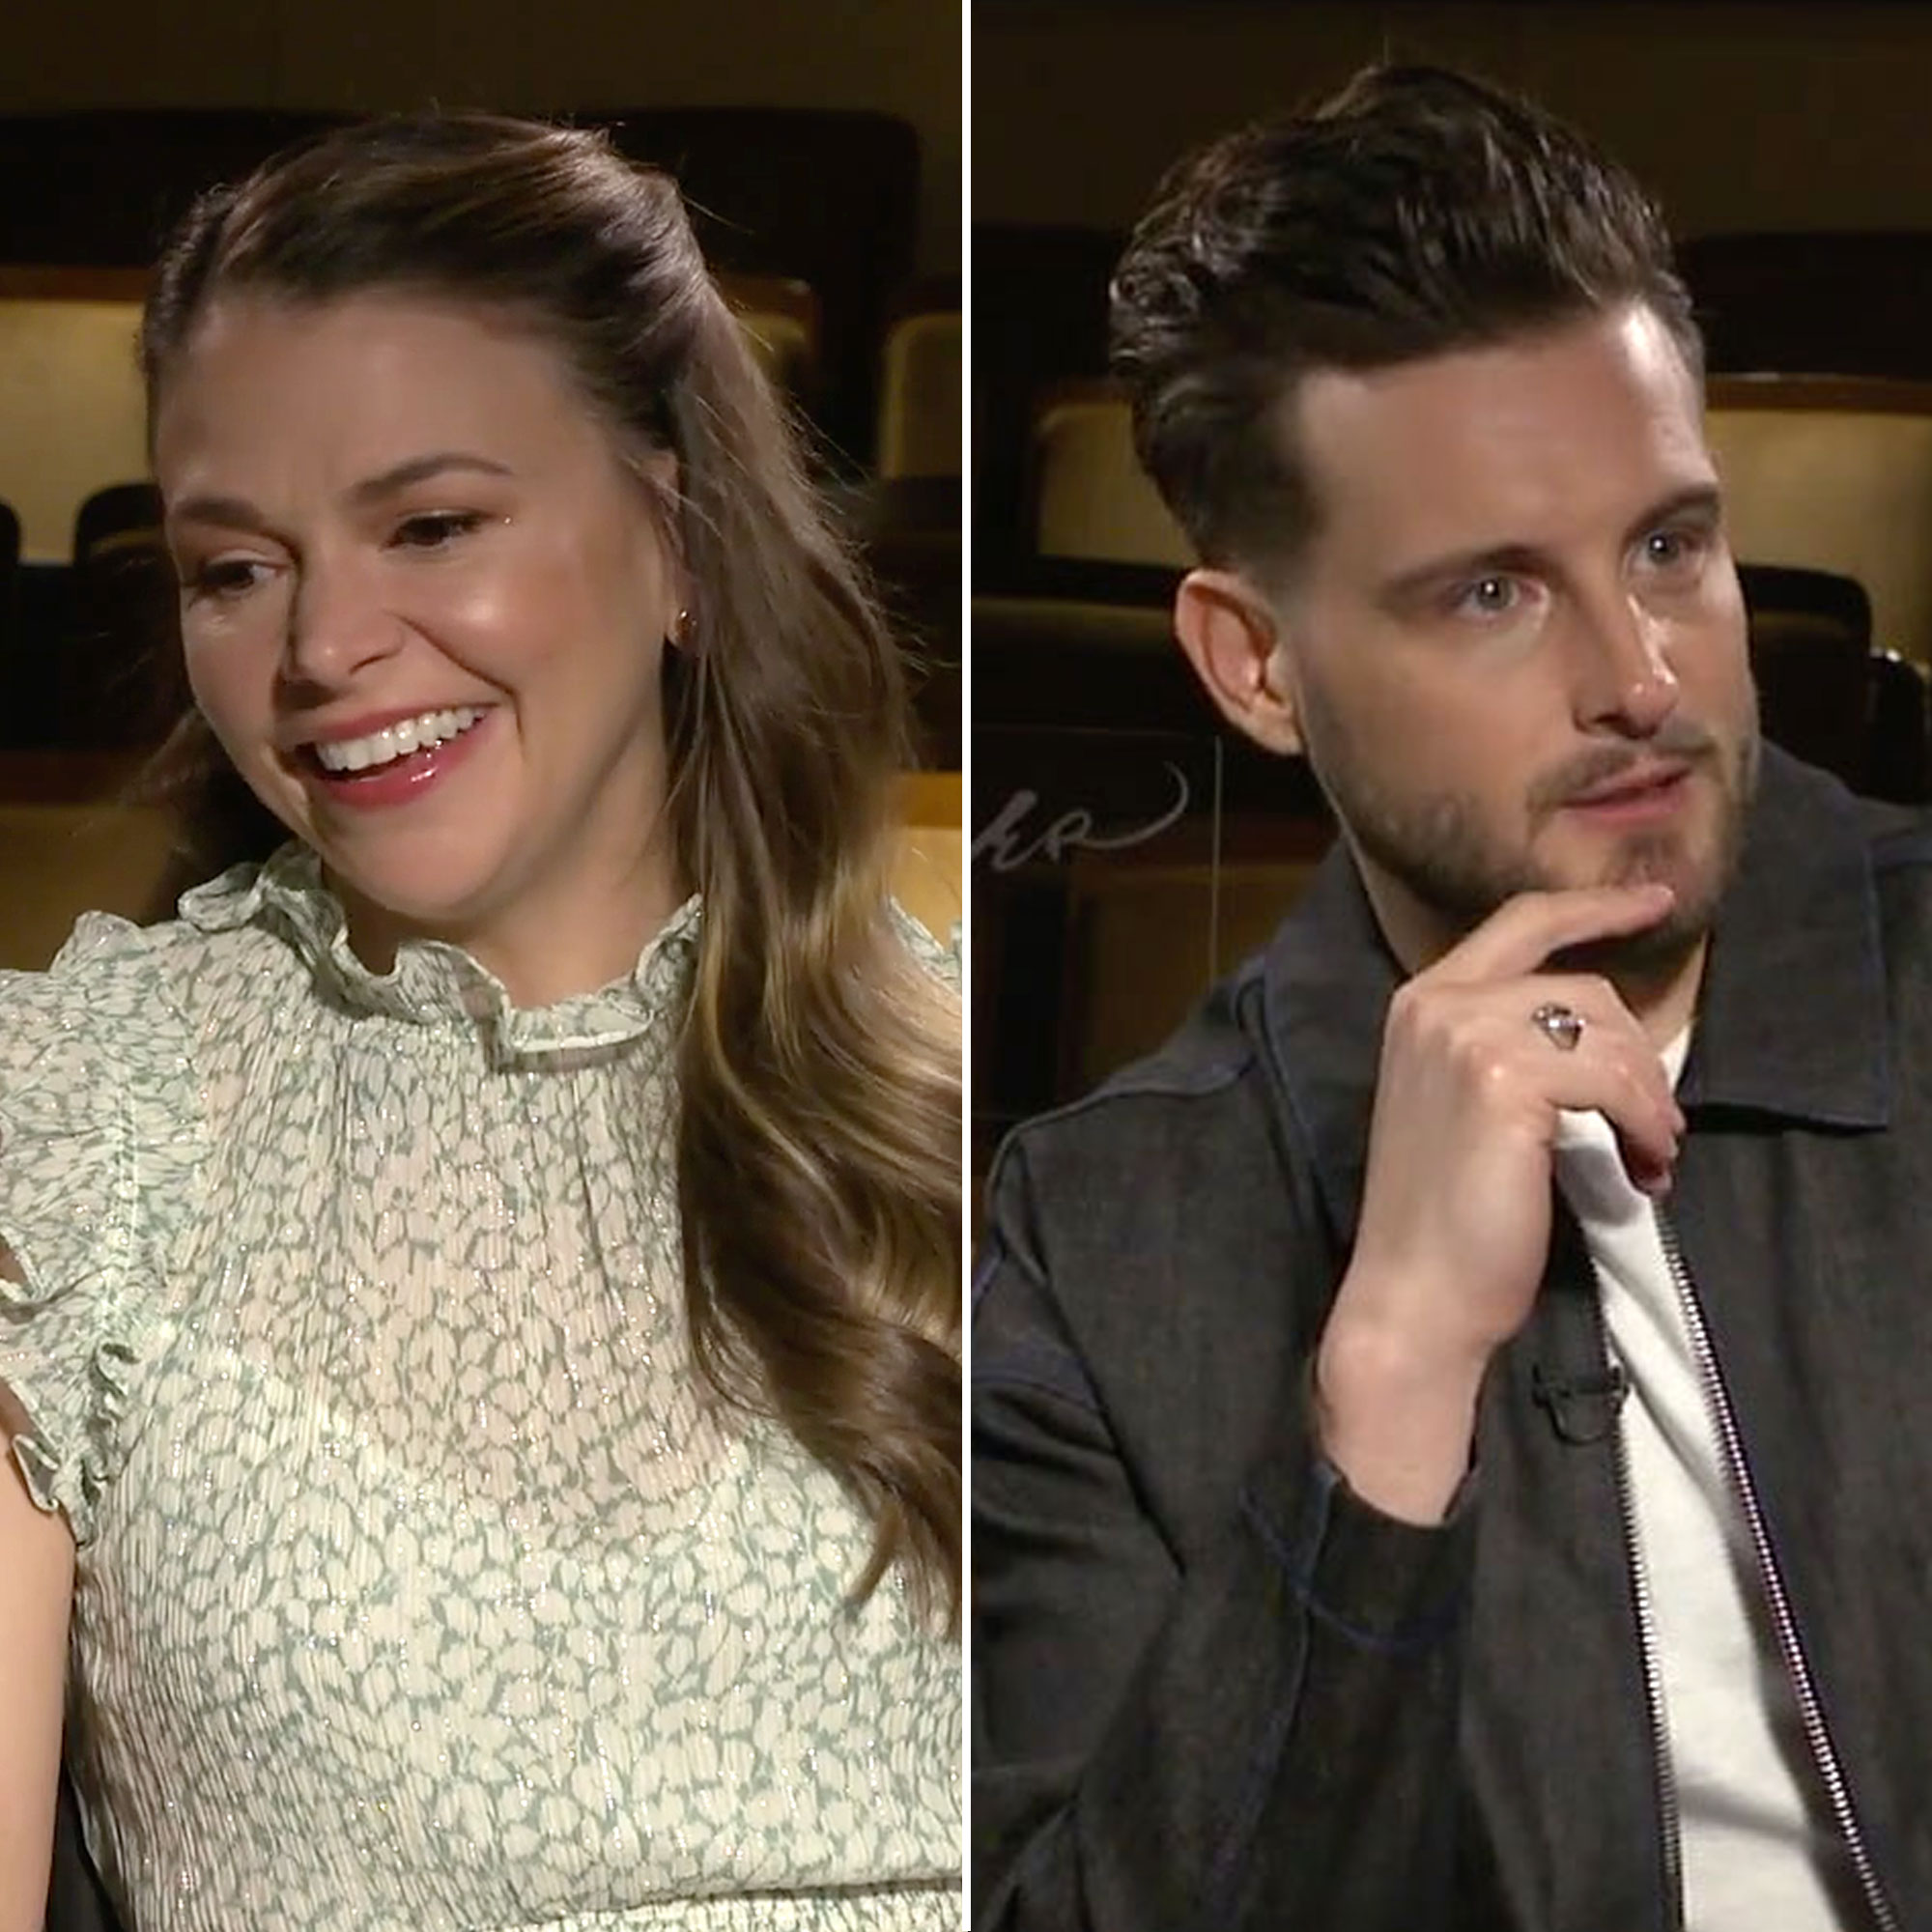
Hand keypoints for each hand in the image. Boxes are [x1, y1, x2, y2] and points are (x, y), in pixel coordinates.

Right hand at [1315, 883, 1683, 1519]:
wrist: (1412, 1295)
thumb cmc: (1445, 1220)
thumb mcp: (1466, 1107)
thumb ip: (1508, 1048)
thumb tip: (1607, 1035)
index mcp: (1419, 1003)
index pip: (1520, 922)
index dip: (1594, 906)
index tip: (1655, 900)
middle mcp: (1435, 1004)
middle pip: (1582, 984)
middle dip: (1639, 1050)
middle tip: (1655, 1124)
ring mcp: (1466, 1036)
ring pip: (1606, 1029)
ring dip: (1649, 1096)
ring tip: (1651, 1154)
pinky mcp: (1504, 1080)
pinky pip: (1614, 1079)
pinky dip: (1646, 1123)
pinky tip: (1646, 1166)